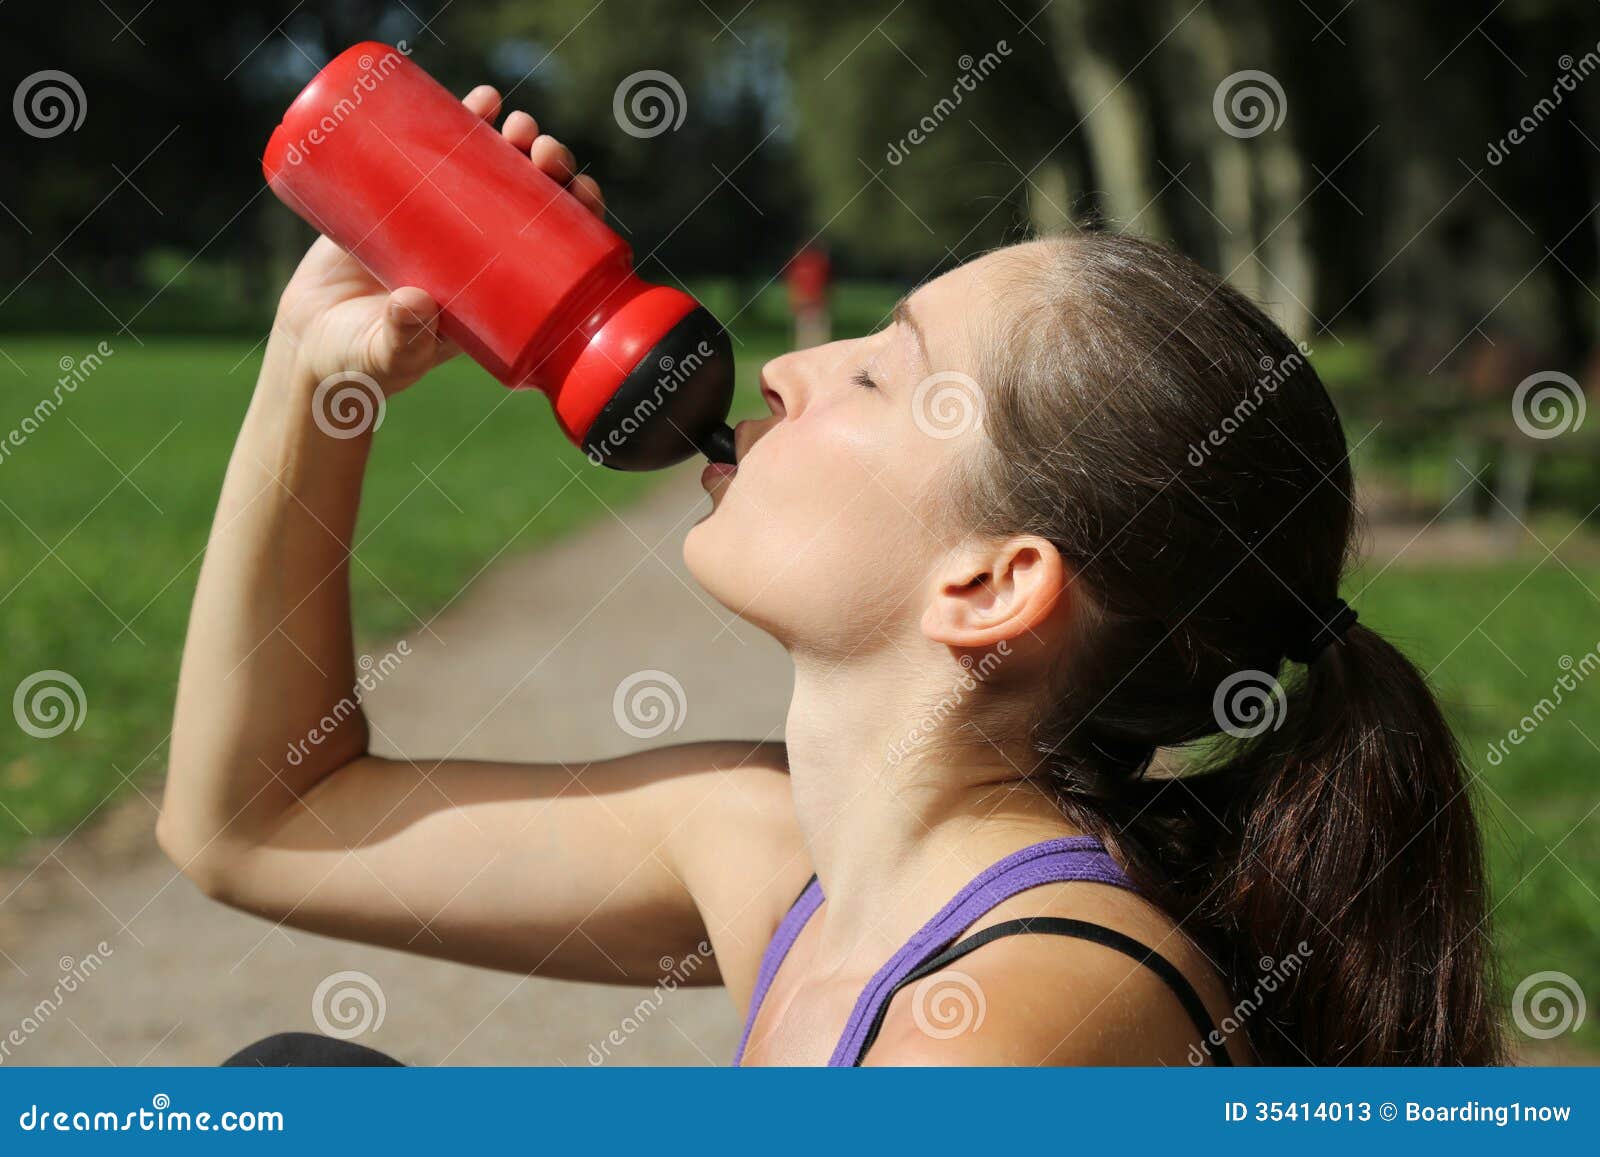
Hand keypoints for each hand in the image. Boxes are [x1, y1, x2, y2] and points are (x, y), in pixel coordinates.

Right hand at [271, 85, 606, 394]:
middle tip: (538, 146)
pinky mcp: (405, 201)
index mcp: (505, 293)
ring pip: (495, 170)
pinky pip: (443, 156)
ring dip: (511, 137)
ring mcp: (448, 224)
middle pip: (535, 200)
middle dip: (548, 165)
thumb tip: (414, 303)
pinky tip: (481, 100)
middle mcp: (486, 254)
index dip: (581, 216)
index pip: (563, 250)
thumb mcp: (387, 354)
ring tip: (505, 114)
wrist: (312, 341)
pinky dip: (463, 124)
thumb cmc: (361, 360)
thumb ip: (400, 338)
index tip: (583, 191)